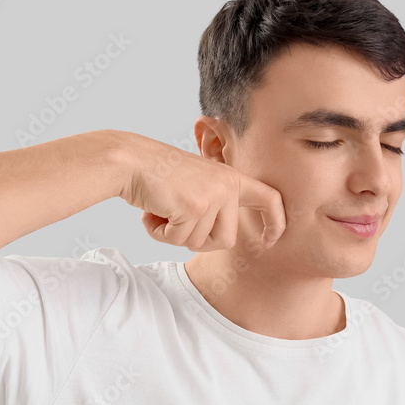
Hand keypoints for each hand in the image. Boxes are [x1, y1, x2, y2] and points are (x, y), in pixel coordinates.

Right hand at [119, 135, 285, 251]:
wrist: (129, 161)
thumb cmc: (156, 175)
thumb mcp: (196, 184)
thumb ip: (214, 203)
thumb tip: (225, 238)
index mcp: (231, 177)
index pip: (269, 199)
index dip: (275, 222)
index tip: (269, 241)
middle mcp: (227, 185)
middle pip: (226, 240)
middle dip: (197, 240)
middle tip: (175, 223)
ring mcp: (212, 196)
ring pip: (198, 243)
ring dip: (173, 235)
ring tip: (160, 211)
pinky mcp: (193, 207)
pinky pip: (178, 240)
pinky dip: (159, 234)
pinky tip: (151, 213)